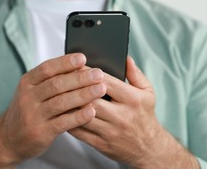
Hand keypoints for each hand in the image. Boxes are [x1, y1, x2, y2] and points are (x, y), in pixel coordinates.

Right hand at [0, 53, 106, 165]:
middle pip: (56, 84)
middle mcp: (28, 97)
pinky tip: (92, 111)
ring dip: (83, 95)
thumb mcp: (32, 91)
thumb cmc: (29, 110)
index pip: (47, 68)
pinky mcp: (41, 132)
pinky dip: (78, 116)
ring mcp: (33, 115)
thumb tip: (80, 66)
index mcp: (27, 82)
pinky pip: (62, 123)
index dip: (65, 62)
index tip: (83, 58)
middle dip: (80, 78)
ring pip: (61, 102)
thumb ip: (51, 80)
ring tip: (100, 89)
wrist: (9, 138)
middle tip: (98, 74)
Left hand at [69, 56, 198, 167]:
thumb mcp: (147, 92)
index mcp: (132, 100)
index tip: (77, 66)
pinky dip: (68, 121)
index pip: (106, 83)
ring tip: (58, 94)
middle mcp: (121, 116)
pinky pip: (79, 132)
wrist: (148, 148)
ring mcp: (110, 131)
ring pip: (82, 115)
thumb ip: (135, 74)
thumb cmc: (145, 116)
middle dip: (75, 87)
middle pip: (92, 99)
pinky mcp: (101, 144)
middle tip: (62, 78)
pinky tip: (62, 112)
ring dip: (68, 104)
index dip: (89, 73)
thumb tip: (125, 58)